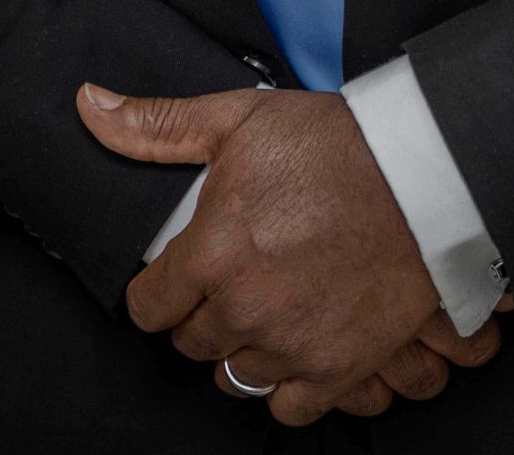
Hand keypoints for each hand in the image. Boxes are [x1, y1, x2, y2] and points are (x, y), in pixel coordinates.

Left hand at [77, 81, 502, 424]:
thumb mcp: (239, 119)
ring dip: (241, 347)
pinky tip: (295, 345)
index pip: (148, 307)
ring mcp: (291, 343)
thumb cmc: (334, 143)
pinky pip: (286, 407)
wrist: (424, 173)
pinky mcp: (335, 367)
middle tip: (232, 281)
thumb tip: (90, 107)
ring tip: (263, 310)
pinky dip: (286, 384)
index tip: (178, 276)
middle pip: (190, 342)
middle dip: (202, 313)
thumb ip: (158, 126)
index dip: (158, 290)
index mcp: (213, 251)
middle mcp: (244, 306)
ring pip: (233, 376)